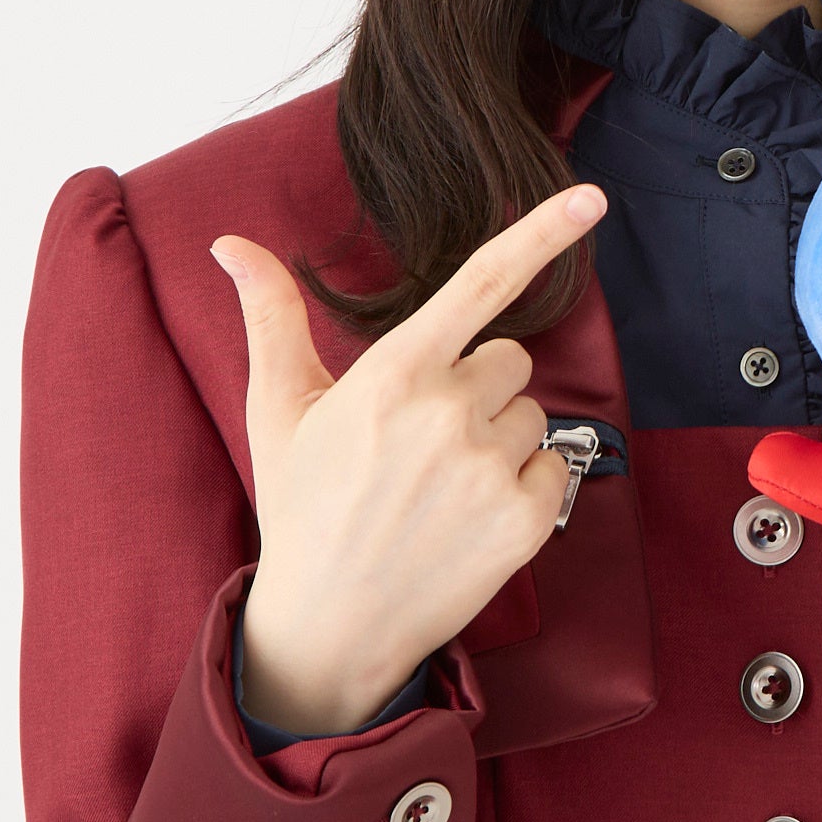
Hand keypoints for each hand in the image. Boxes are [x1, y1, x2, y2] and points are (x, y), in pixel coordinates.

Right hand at [210, 181, 607, 733]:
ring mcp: (490, 469)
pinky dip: (524, 486)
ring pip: (531, 413)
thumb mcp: (279, 409)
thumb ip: (271, 316)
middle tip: (420, 442)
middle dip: (475, 388)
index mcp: (393, 375)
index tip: (589, 197)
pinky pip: (554, 466)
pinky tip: (470, 515)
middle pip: (508, 359)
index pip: (480, 285)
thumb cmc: (303, 507)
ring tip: (439, 485)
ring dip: (498, 439)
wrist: (330, 624)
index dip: (540, 234)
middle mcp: (447, 414)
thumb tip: (232, 244)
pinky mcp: (525, 520)